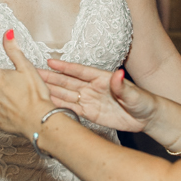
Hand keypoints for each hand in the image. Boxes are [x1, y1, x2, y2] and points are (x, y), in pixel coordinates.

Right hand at [42, 61, 158, 131]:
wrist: (147, 118)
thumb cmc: (143, 101)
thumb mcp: (134, 94)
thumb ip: (122, 86)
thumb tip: (118, 74)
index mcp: (102, 78)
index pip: (79, 71)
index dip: (64, 67)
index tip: (49, 62)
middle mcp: (92, 87)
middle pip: (67, 81)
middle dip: (50, 77)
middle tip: (32, 73)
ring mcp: (90, 100)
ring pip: (66, 94)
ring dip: (51, 91)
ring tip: (34, 88)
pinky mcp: (90, 113)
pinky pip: (71, 109)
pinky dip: (59, 106)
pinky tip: (47, 104)